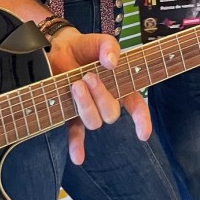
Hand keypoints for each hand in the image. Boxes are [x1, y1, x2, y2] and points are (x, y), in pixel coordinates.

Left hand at [47, 28, 151, 163]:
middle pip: (111, 113)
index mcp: (120, 85)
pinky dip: (77, 147)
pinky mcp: (70, 115)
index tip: (142, 134)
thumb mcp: (97, 41)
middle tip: (88, 76)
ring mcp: (89, 110)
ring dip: (86, 106)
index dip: (141, 120)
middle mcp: (106, 101)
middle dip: (101, 96)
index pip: (136, 106)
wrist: (57, 48)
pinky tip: (78, 158)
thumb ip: (108, 46)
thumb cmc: (83, 47)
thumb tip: (112, 62)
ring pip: (94, 122)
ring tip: (75, 85)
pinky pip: (76, 135)